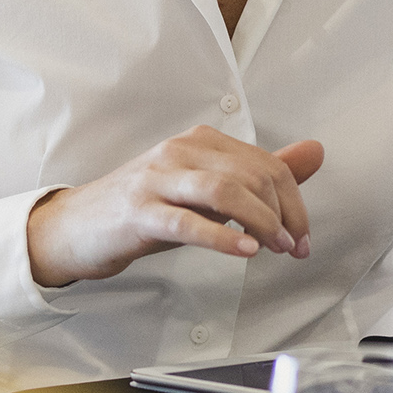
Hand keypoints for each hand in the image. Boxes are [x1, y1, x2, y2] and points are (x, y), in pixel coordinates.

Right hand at [26, 127, 320, 287]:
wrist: (77, 226)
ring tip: (275, 249)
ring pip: (224, 190)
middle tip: (294, 248)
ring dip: (260, 222)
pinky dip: (222, 237)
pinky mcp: (140, 212)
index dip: (294, 202)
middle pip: (252, 175)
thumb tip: (315, 152)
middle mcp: (180, 151)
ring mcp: (157, 179)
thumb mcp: (206, 189)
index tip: (302, 237)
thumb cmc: (146, 208)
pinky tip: (244, 251)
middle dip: (283, 215)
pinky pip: (188, 222)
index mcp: (200, 141)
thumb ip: (259, 173)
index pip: (265, 164)